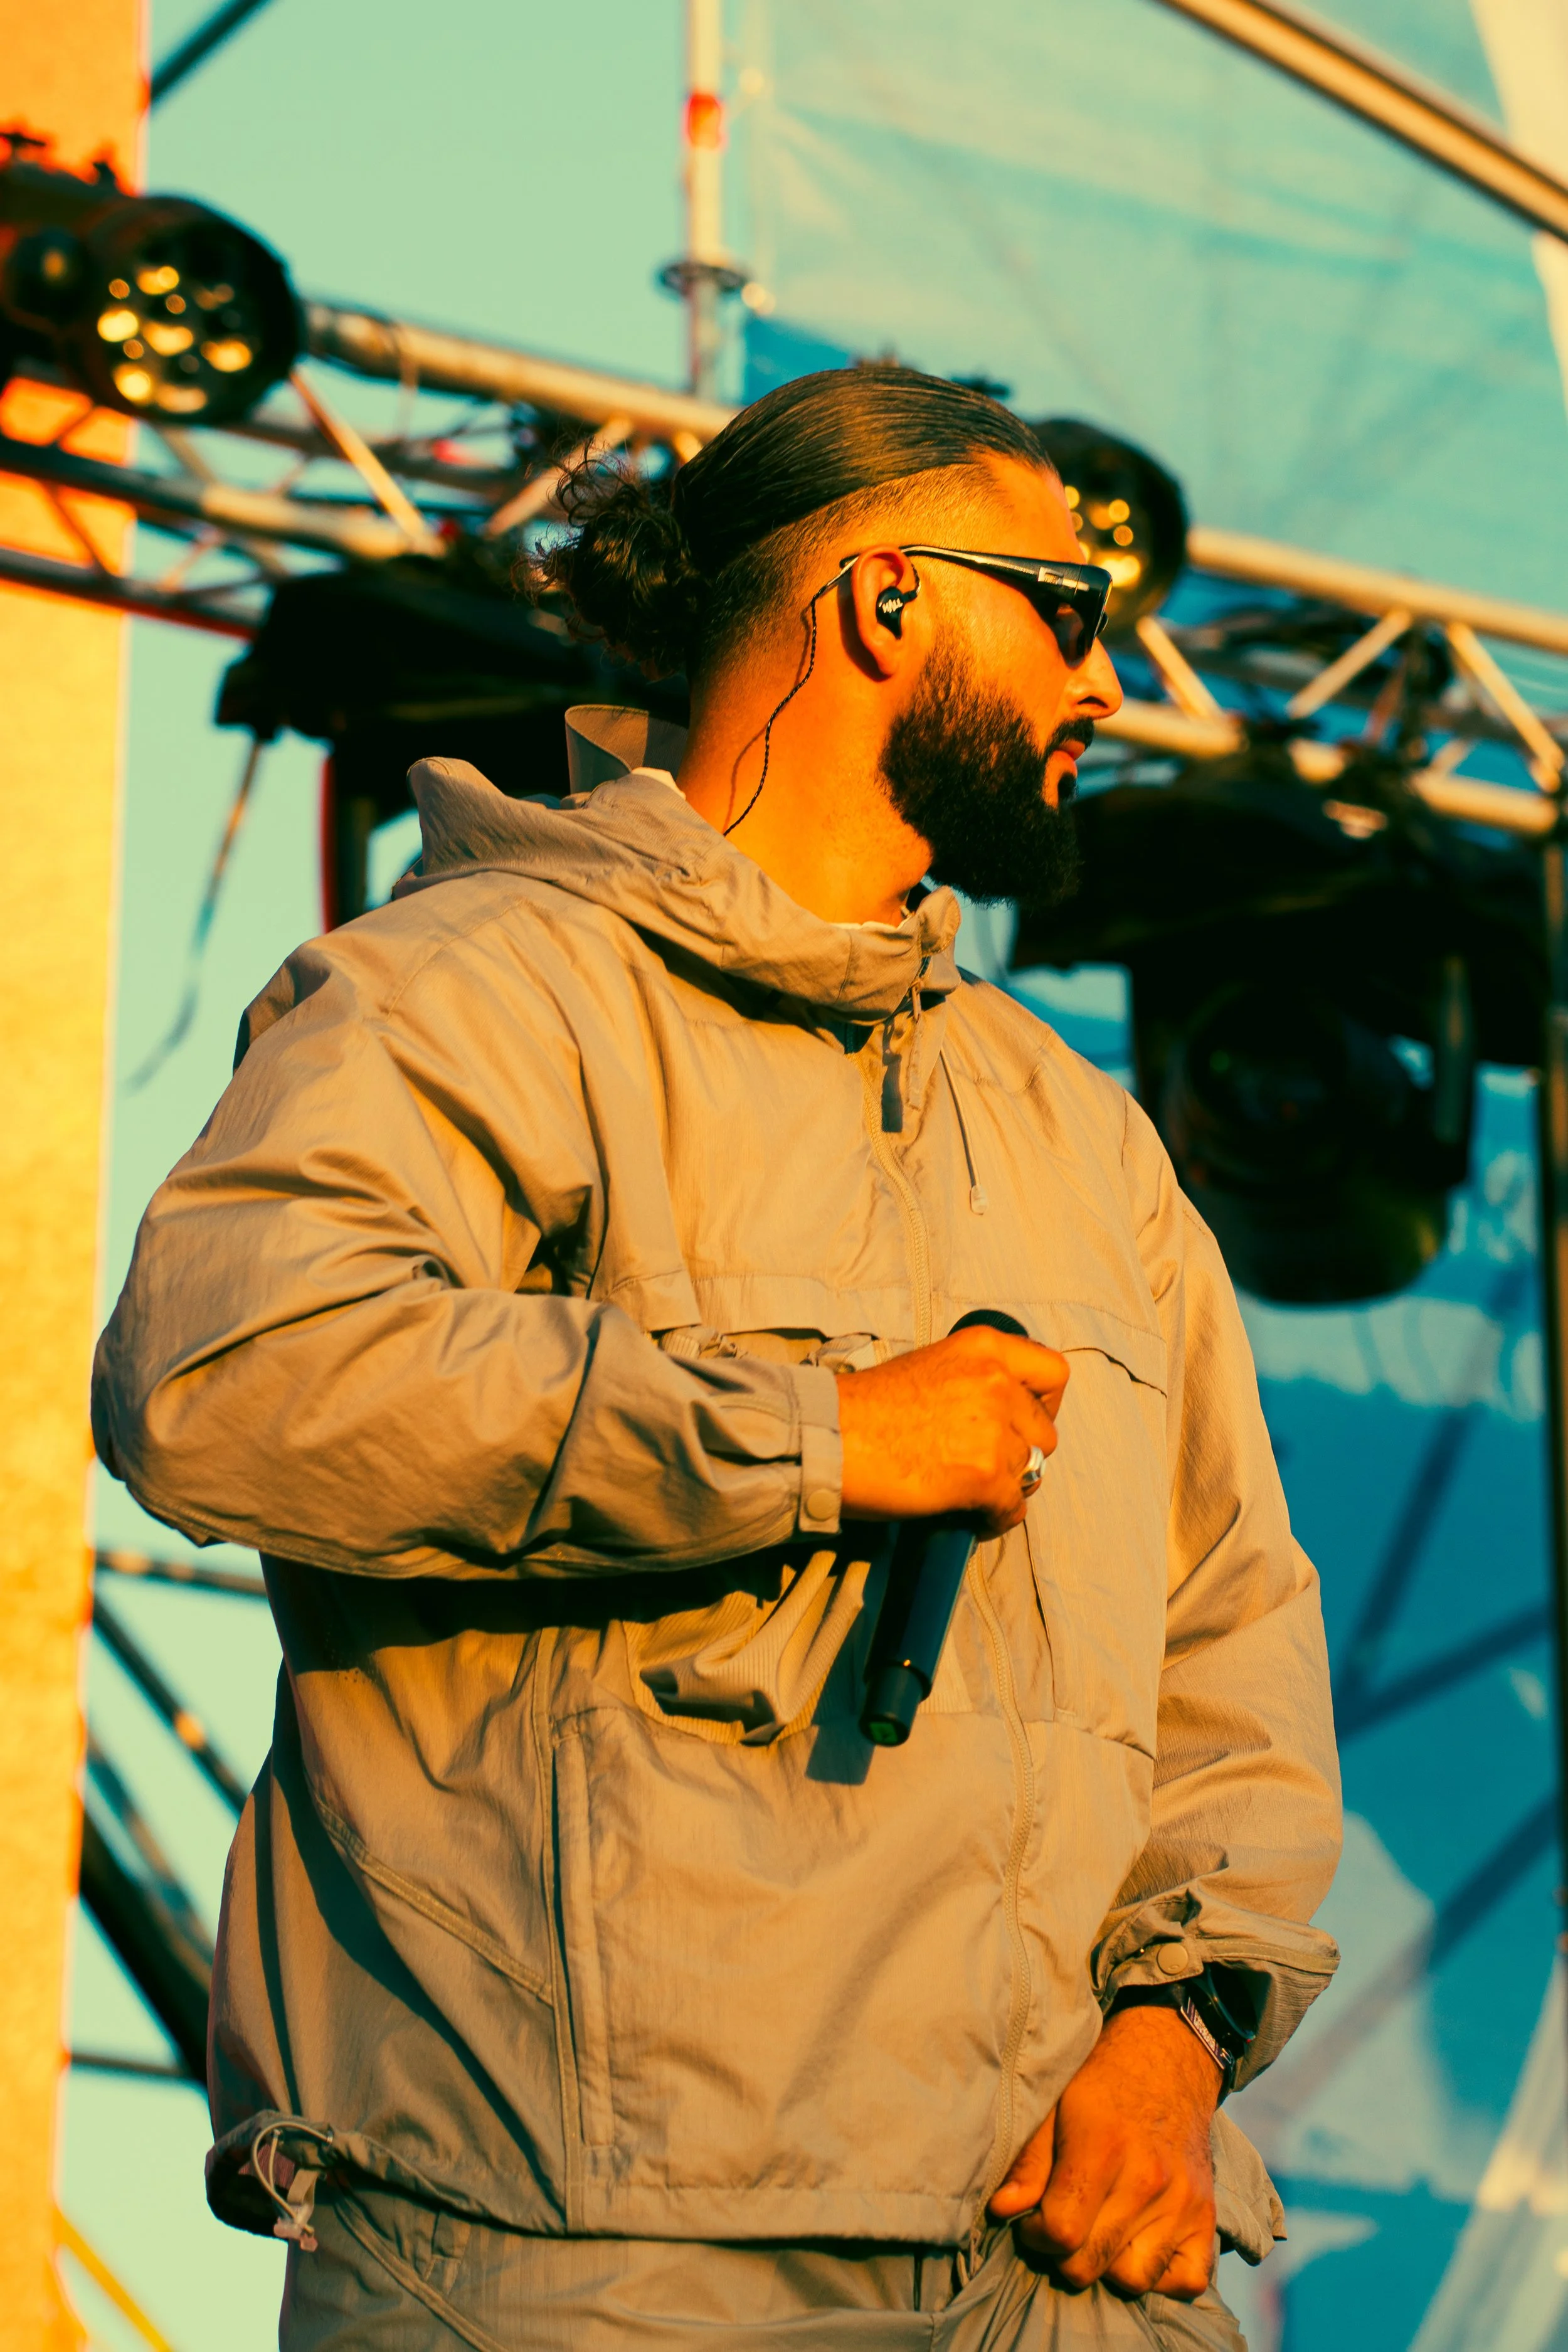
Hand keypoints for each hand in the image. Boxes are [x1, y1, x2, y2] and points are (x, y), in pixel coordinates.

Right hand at [836, 1327, 1068, 1534]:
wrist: (826, 1438)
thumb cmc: (863, 1407)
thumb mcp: (929, 1367)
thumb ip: (972, 1382)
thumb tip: (1000, 1415)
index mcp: (984, 1347)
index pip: (1054, 1373)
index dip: (1045, 1404)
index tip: (1024, 1421)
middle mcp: (996, 1382)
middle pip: (1044, 1433)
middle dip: (1020, 1453)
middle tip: (986, 1465)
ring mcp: (993, 1430)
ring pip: (1030, 1472)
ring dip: (1006, 1485)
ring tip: (972, 1493)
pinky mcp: (983, 1477)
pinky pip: (1014, 1508)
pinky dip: (996, 1518)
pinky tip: (972, 1518)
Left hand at [988, 2005, 1220, 2299]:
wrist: (1169, 2059)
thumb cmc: (1102, 2084)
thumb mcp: (1056, 2106)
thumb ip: (1029, 2162)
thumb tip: (1003, 2210)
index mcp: (1104, 2147)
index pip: (1063, 2232)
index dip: (1035, 2235)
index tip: (1032, 2219)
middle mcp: (1149, 2180)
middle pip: (1091, 2264)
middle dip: (1064, 2255)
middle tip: (1063, 2224)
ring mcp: (1183, 2202)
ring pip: (1133, 2280)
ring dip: (1108, 2267)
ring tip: (1098, 2234)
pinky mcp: (1208, 2216)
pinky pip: (1188, 2280)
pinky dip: (1161, 2277)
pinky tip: (1139, 2246)